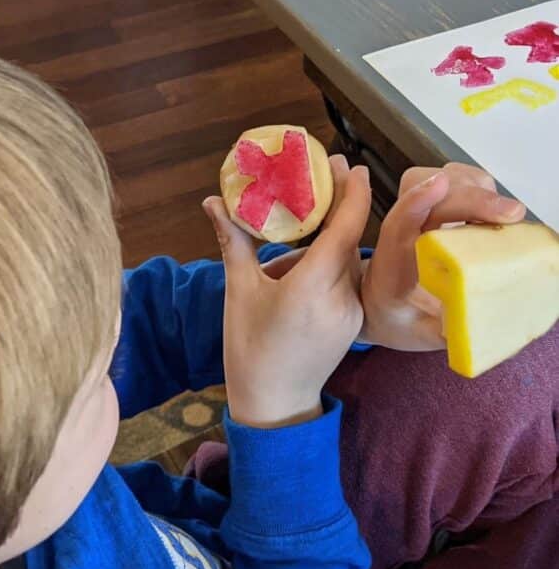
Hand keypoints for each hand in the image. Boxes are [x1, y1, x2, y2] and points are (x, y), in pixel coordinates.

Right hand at [203, 159, 370, 427]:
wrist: (274, 404)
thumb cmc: (250, 349)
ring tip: (306, 225)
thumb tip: (213, 203)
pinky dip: (332, 264)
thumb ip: (234, 242)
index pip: (345, 227)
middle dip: (340, 207)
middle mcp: (341, 298)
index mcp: (313, 287)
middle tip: (327, 175)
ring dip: (331, 240)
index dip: (352, 192)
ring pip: (347, 261)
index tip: (349, 164)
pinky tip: (309, 261)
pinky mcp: (355, 324)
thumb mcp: (239, 292)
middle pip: (347, 240)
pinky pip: (347, 282)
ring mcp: (353, 313)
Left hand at [359, 162, 525, 350]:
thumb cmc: (398, 319)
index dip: (415, 202)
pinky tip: (497, 212)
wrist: (381, 308)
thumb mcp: (419, 335)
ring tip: (505, 215)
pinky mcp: (437, 212)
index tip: (439, 185)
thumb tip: (474, 324)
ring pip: (443, 183)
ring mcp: (420, 218)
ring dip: (477, 191)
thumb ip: (443, 331)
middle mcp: (402, 234)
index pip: (397, 226)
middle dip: (470, 198)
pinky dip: (480, 191)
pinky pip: (456, 187)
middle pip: (430, 198)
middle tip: (510, 214)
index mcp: (390, 267)